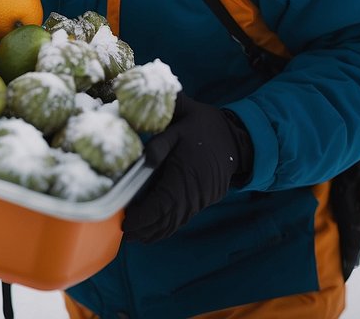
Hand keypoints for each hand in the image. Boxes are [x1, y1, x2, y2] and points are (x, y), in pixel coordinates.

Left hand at [122, 94, 253, 242]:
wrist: (234, 136)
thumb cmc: (202, 127)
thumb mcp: (179, 125)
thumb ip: (158, 142)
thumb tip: (140, 155)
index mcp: (183, 175)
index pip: (161, 205)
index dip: (142, 217)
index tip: (125, 221)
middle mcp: (193, 193)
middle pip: (166, 220)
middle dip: (144, 229)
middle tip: (124, 232)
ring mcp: (201, 199)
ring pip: (176, 222)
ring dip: (156, 231)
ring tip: (136, 235)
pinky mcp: (206, 200)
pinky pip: (184, 218)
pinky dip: (169, 226)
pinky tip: (156, 228)